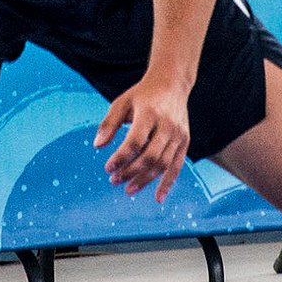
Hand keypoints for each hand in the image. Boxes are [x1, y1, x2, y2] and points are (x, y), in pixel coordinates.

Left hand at [94, 73, 191, 201]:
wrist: (171, 83)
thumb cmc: (142, 94)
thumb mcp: (121, 102)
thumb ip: (108, 124)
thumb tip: (97, 146)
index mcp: (149, 113)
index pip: (135, 142)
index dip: (120, 158)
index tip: (107, 168)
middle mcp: (167, 125)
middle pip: (149, 156)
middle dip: (130, 172)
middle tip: (114, 180)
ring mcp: (178, 134)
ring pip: (162, 164)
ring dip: (145, 180)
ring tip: (128, 189)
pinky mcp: (184, 141)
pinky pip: (177, 166)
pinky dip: (168, 183)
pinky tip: (157, 197)